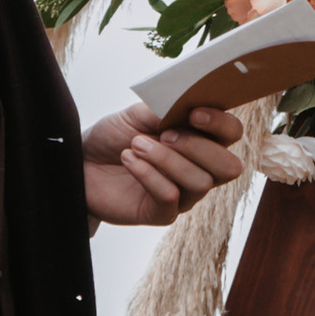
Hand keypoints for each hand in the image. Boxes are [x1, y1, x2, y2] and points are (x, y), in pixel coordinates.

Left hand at [82, 102, 250, 231]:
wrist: (82, 161)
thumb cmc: (114, 136)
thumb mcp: (137, 113)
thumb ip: (165, 107)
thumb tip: (186, 102)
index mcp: (201, 139)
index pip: (232, 133)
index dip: (221, 124)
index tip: (194, 113)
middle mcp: (200, 169)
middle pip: (229, 166)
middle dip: (198, 147)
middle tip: (163, 134)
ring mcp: (184, 194)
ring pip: (200, 182)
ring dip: (167, 159)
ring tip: (136, 145)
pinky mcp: (161, 213)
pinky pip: (170, 197)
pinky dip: (149, 174)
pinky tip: (129, 159)